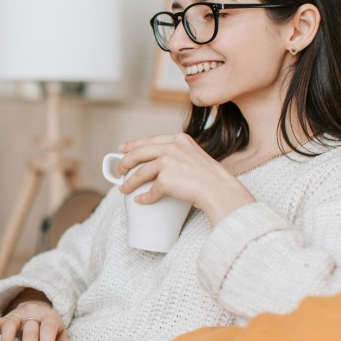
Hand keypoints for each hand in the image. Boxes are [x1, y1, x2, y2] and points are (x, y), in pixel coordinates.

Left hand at [117, 133, 253, 225]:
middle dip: (125, 162)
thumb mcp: (195, 156)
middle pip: (139, 153)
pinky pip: (150, 190)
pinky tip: (141, 200)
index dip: (133, 144)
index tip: (122, 149)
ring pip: (140, 172)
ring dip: (129, 182)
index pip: (150, 139)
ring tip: (124, 189)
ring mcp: (168, 162)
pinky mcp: (166, 179)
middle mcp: (172, 147)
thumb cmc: (211, 178)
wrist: (220, 190)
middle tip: (119, 170)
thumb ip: (179, 154)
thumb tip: (158, 164)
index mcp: (179, 139)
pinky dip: (144, 197)